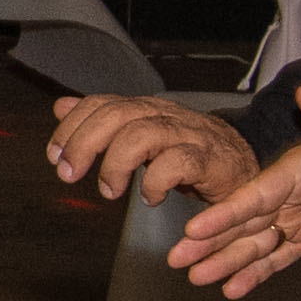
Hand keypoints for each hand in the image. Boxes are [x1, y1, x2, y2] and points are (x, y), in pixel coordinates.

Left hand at [48, 94, 258, 211]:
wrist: (245, 165)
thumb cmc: (191, 153)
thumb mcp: (140, 135)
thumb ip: (102, 122)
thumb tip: (62, 107)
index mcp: (147, 109)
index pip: (103, 103)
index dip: (73, 126)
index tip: (55, 156)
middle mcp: (166, 116)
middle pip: (118, 114)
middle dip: (85, 143)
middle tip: (69, 173)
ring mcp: (189, 135)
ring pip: (144, 133)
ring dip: (116, 163)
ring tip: (110, 190)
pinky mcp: (210, 160)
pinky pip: (179, 163)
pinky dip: (157, 181)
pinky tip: (150, 197)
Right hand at [164, 84, 300, 289]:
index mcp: (300, 167)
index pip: (257, 193)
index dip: (227, 213)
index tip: (197, 228)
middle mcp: (292, 193)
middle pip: (245, 221)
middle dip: (210, 240)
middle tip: (177, 258)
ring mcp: (300, 218)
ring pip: (254, 242)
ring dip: (225, 259)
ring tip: (194, 276)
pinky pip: (279, 259)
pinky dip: (254, 273)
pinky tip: (231, 288)